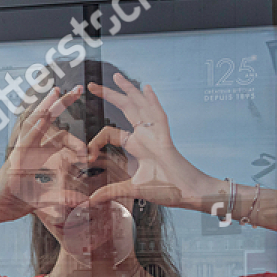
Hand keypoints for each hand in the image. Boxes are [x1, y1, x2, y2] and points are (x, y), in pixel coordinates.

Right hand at [0, 87, 86, 247]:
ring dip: (46, 108)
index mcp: (31, 154)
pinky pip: (26, 145)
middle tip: (78, 88)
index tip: (70, 96)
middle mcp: (24, 149)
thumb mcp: (42, 197)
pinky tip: (43, 115)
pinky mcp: (13, 165)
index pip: (50, 130)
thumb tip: (81, 196)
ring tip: (58, 91)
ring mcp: (17, 155)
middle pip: (42, 121)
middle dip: (59, 104)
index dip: (59, 115)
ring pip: (33, 126)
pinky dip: (35, 131)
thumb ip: (61, 195)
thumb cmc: (11, 203)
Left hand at [84, 75, 207, 211]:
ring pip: (141, 106)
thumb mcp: (132, 189)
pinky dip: (153, 103)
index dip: (95, 142)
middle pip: (126, 109)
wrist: (188, 192)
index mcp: (137, 144)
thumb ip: (111, 192)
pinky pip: (159, 117)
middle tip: (92, 85)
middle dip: (109, 95)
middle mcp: (145, 135)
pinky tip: (147, 88)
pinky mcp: (166, 139)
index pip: (110, 132)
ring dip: (129, 91)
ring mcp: (156, 135)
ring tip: (116, 77)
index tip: (87, 158)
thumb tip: (91, 200)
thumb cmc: (167, 188)